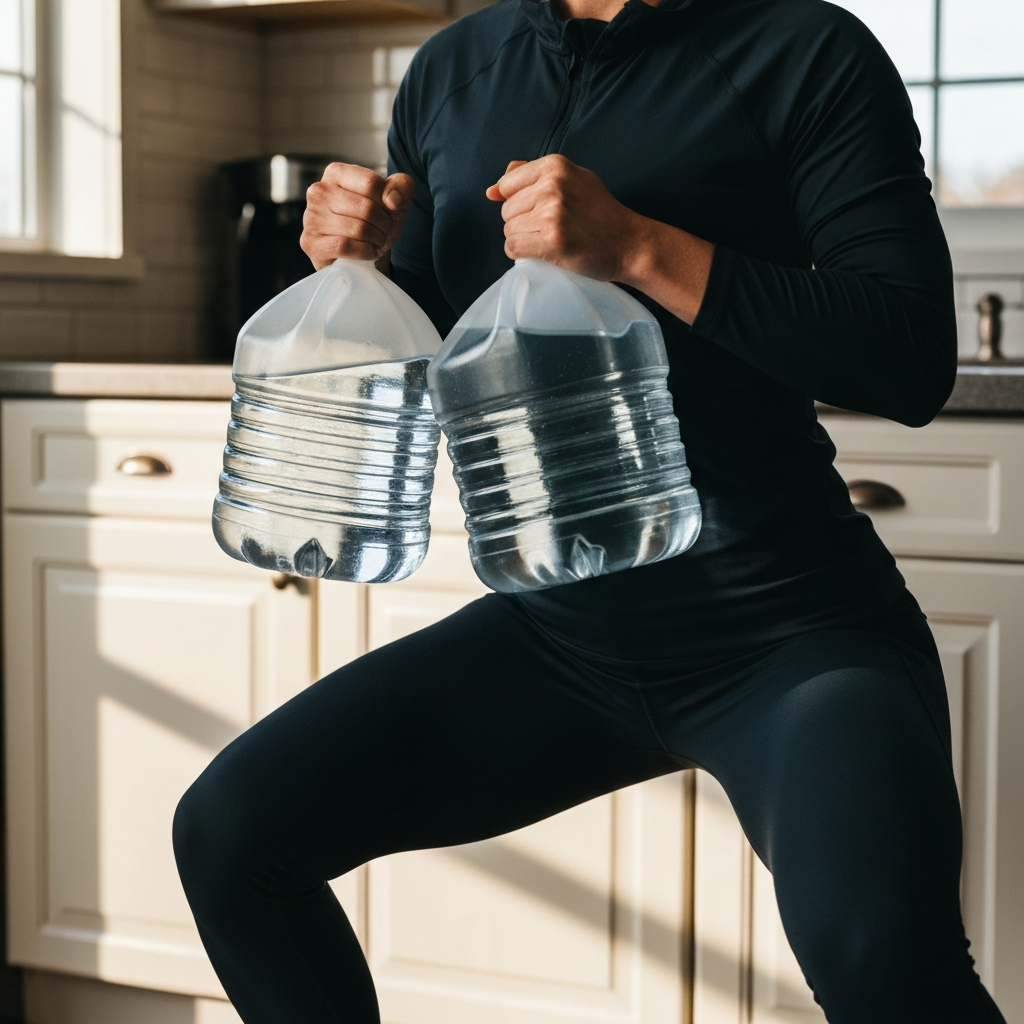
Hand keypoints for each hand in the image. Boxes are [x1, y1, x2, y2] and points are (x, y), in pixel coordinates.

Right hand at [301, 163, 413, 269]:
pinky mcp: (311, 242)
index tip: (387, 211)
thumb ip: (402, 186)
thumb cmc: (374, 222)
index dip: (388, 202)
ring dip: (376, 240)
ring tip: (376, 241)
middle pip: (367, 208)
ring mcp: (311, 217)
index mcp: (336, 173)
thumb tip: (392, 199)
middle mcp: (319, 191)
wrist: (359, 256)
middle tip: (384, 232)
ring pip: (358, 228)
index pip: (371, 183)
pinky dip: (364, 252)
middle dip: (384, 225)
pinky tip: (368, 252)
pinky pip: (345, 246)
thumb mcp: (394, 200)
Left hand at [486, 155, 712, 324]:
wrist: (630, 243)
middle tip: (550, 229)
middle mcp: (552, 185)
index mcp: (555, 166)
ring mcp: (552, 212)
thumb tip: (493, 189)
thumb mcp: (573, 179)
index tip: (541, 212)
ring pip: (509, 230)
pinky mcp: (552, 240)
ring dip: (524, 240)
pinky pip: (513, 248)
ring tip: (550, 240)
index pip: (507, 185)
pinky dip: (522, 254)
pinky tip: (543, 252)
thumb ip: (533, 175)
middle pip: (507, 210)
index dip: (519, 203)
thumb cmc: (600, 214)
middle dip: (522, 223)